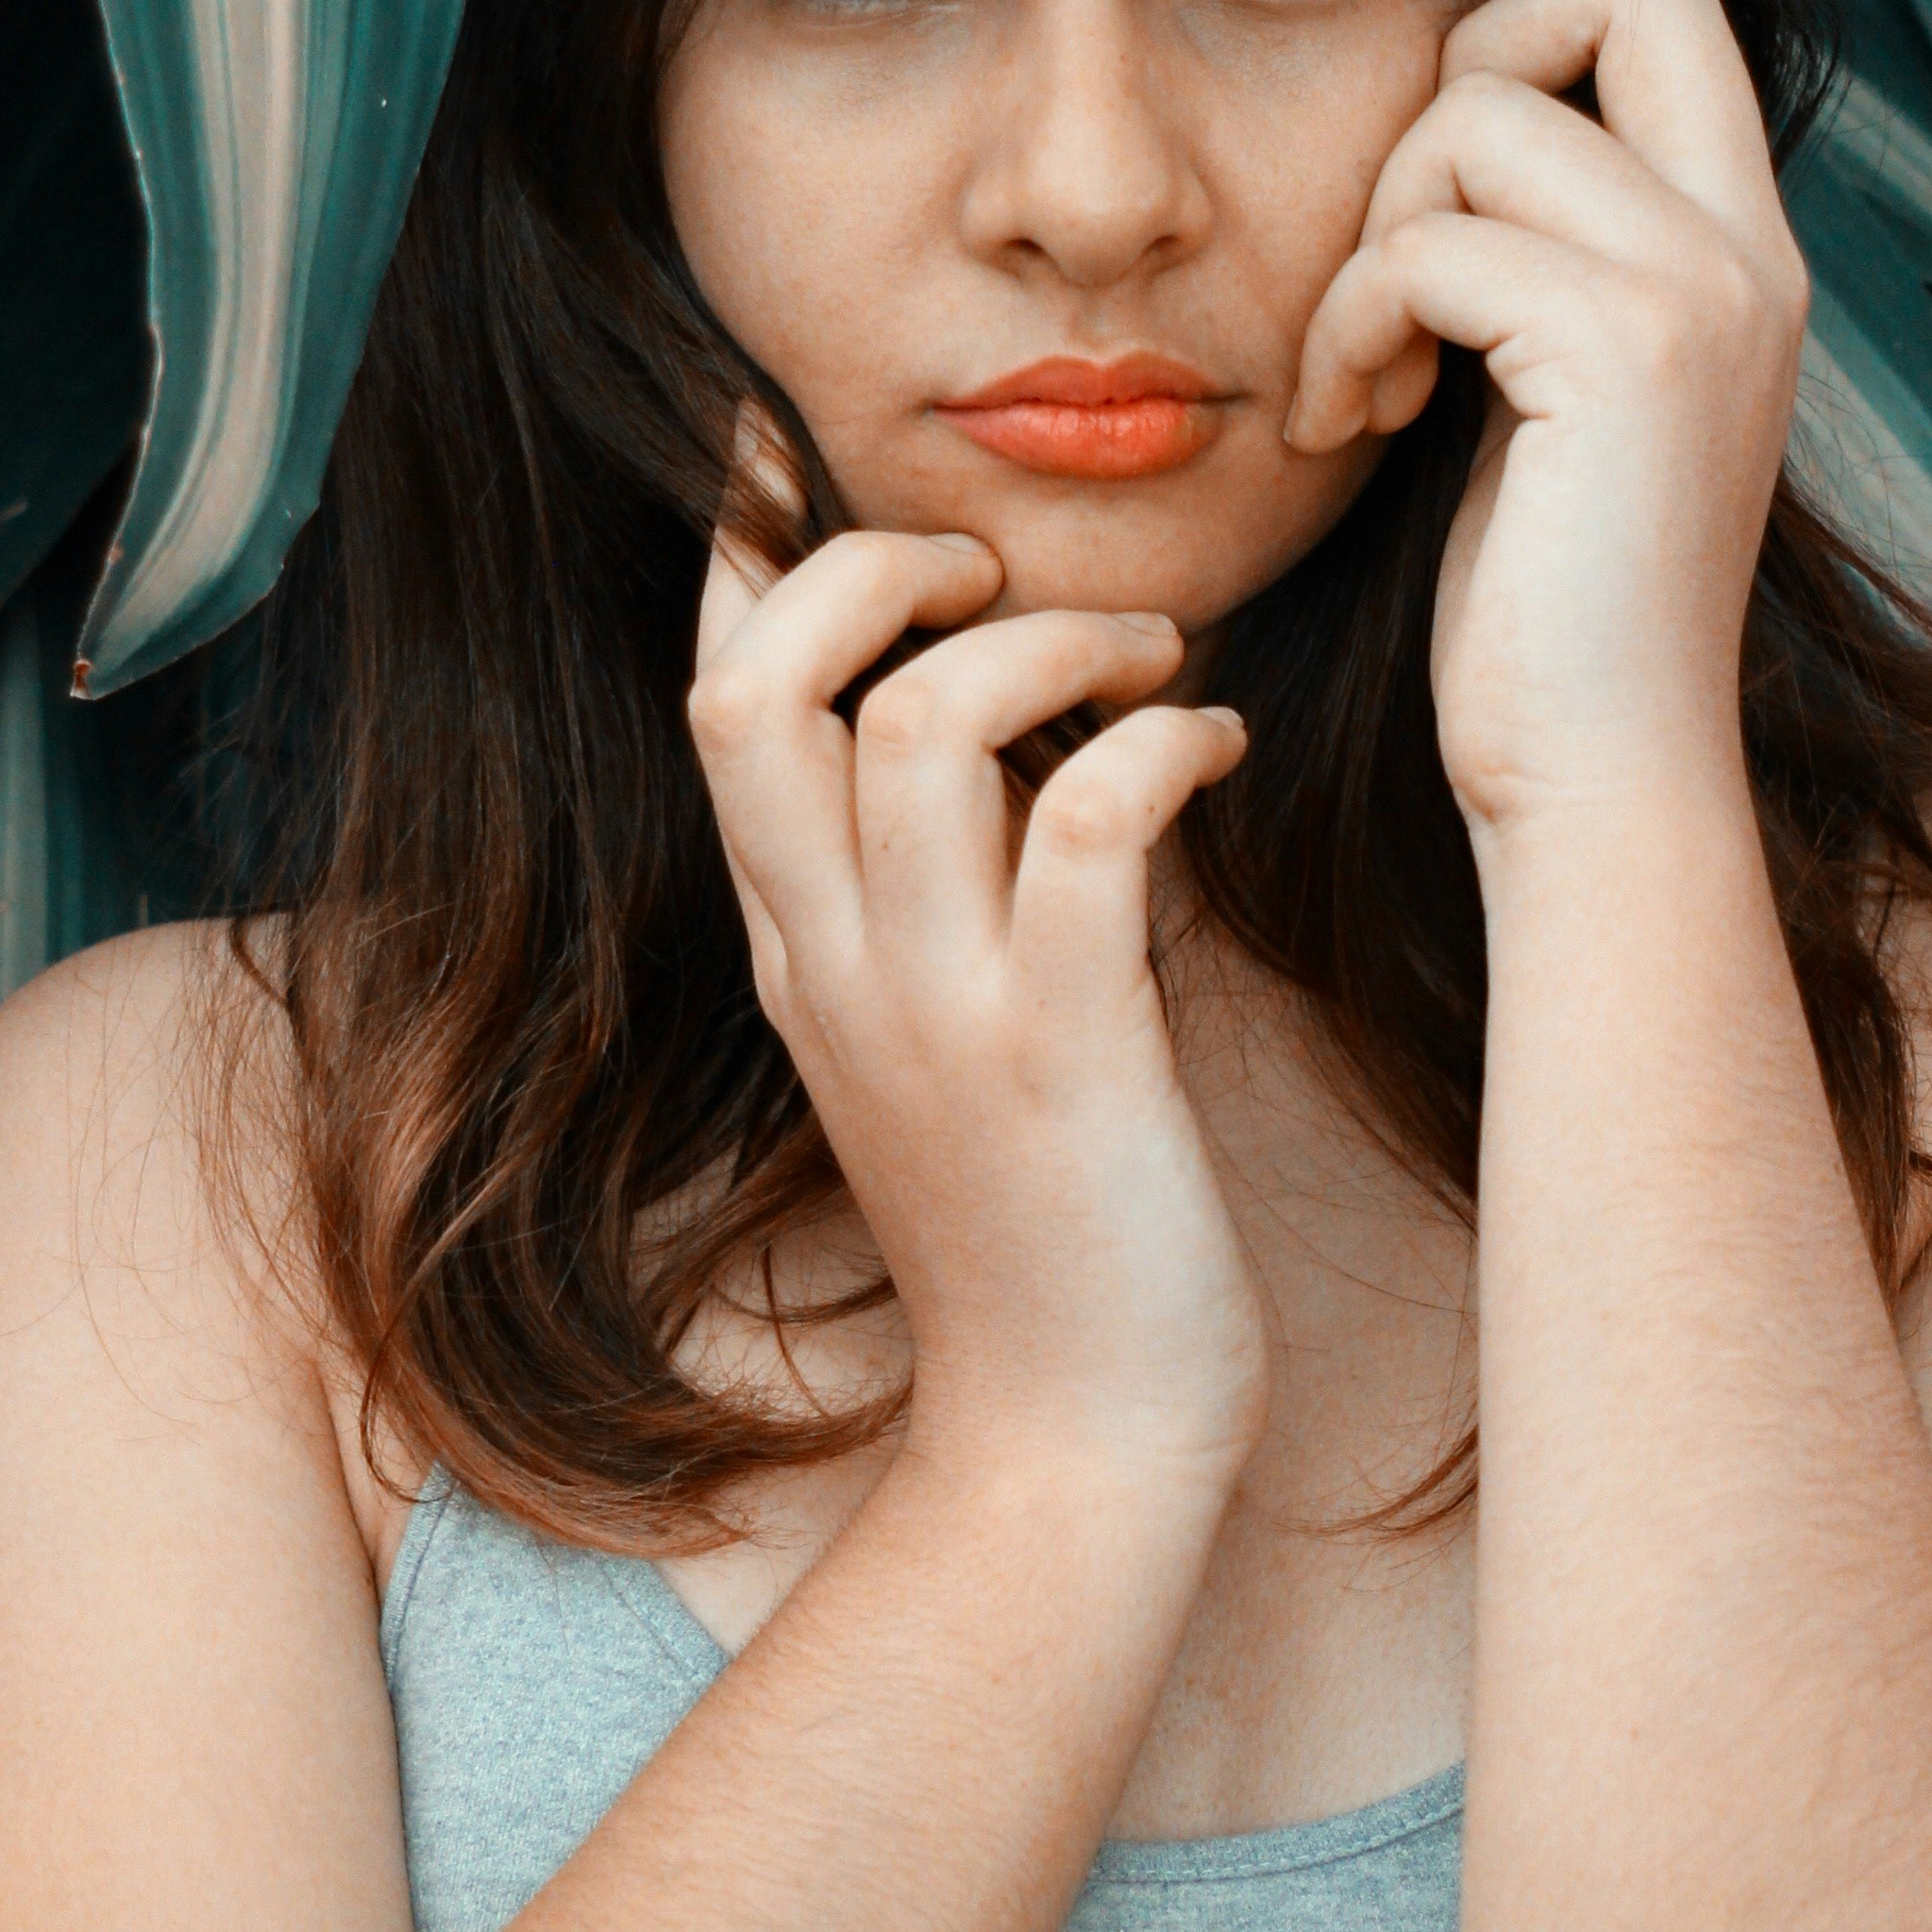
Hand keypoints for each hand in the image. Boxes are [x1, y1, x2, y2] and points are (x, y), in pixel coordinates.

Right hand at [689, 513, 1268, 1482]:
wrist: (1075, 1436)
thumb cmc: (1042, 1219)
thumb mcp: (930, 1030)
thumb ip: (924, 882)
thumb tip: (990, 709)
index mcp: (792, 944)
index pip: (714, 693)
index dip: (765, 554)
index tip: (865, 496)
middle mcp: (831, 963)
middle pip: (758, 684)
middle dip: (874, 566)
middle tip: (999, 573)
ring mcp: (937, 1013)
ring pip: (924, 727)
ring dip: (1055, 642)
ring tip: (1153, 661)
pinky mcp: (1062, 1059)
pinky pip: (1091, 831)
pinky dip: (1163, 747)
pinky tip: (1218, 750)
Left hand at [1285, 0, 1803, 834]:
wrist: (1595, 783)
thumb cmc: (1544, 617)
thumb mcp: (1550, 394)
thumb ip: (1537, 254)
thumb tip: (1457, 109)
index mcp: (1744, 249)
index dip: (1530, 0)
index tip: (1430, 128)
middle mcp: (1752, 249)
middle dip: (1465, 68)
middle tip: (1402, 228)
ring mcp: (1703, 293)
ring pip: (1480, 118)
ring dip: (1367, 237)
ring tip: (1358, 370)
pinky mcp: (1624, 355)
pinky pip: (1427, 246)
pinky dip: (1346, 324)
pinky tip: (1344, 422)